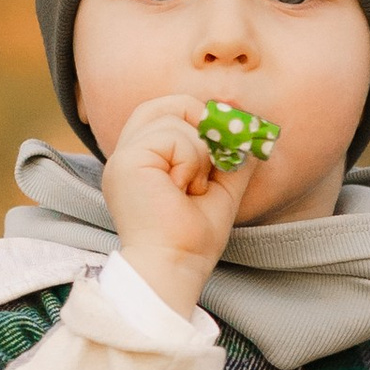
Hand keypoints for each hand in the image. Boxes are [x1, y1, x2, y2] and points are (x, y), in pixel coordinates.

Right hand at [99, 90, 259, 316]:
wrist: (176, 266)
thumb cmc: (193, 239)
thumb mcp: (222, 188)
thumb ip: (231, 153)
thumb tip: (246, 117)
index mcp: (142, 162)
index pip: (165, 114)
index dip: (199, 113)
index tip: (229, 131)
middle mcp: (127, 155)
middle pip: (163, 103)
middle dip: (200, 118)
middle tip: (215, 154)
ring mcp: (123, 156)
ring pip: (175, 118)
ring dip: (199, 153)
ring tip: (192, 189)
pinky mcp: (128, 160)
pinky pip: (173, 136)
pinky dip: (191, 161)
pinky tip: (183, 189)